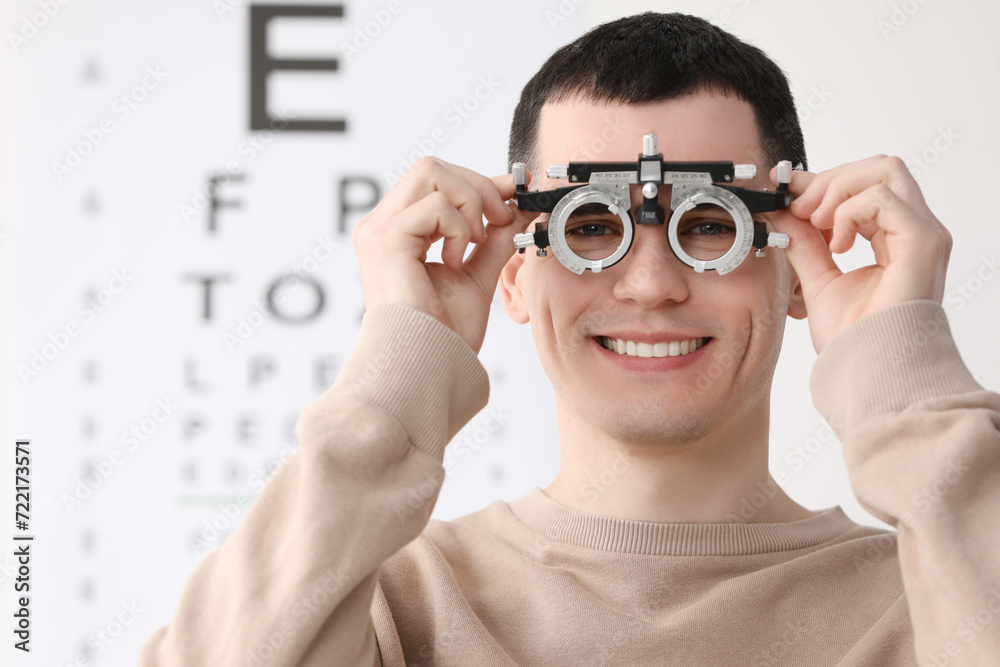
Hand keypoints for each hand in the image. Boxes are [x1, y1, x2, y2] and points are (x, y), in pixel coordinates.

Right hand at [353, 157, 533, 352]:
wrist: (427, 366)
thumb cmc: (441, 335)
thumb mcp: (476, 275)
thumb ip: (492, 241)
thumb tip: (516, 210)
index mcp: (398, 232)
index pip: (435, 181)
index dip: (478, 181)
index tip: (513, 190)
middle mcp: (381, 225)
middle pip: (433, 167)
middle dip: (478, 187)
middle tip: (500, 220)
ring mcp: (379, 229)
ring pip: (433, 173)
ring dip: (470, 204)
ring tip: (474, 244)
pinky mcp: (386, 239)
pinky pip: (436, 206)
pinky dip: (459, 229)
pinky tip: (454, 261)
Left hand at [768, 155, 951, 352]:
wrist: (870, 370)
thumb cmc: (854, 339)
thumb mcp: (817, 280)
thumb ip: (804, 244)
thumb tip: (781, 211)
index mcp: (895, 238)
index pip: (866, 185)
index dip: (823, 180)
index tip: (785, 187)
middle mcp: (914, 230)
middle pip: (879, 167)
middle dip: (830, 179)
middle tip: (799, 207)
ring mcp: (923, 233)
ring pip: (885, 170)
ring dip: (838, 189)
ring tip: (816, 223)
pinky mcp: (923, 241)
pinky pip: (882, 198)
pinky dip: (848, 211)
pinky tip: (836, 244)